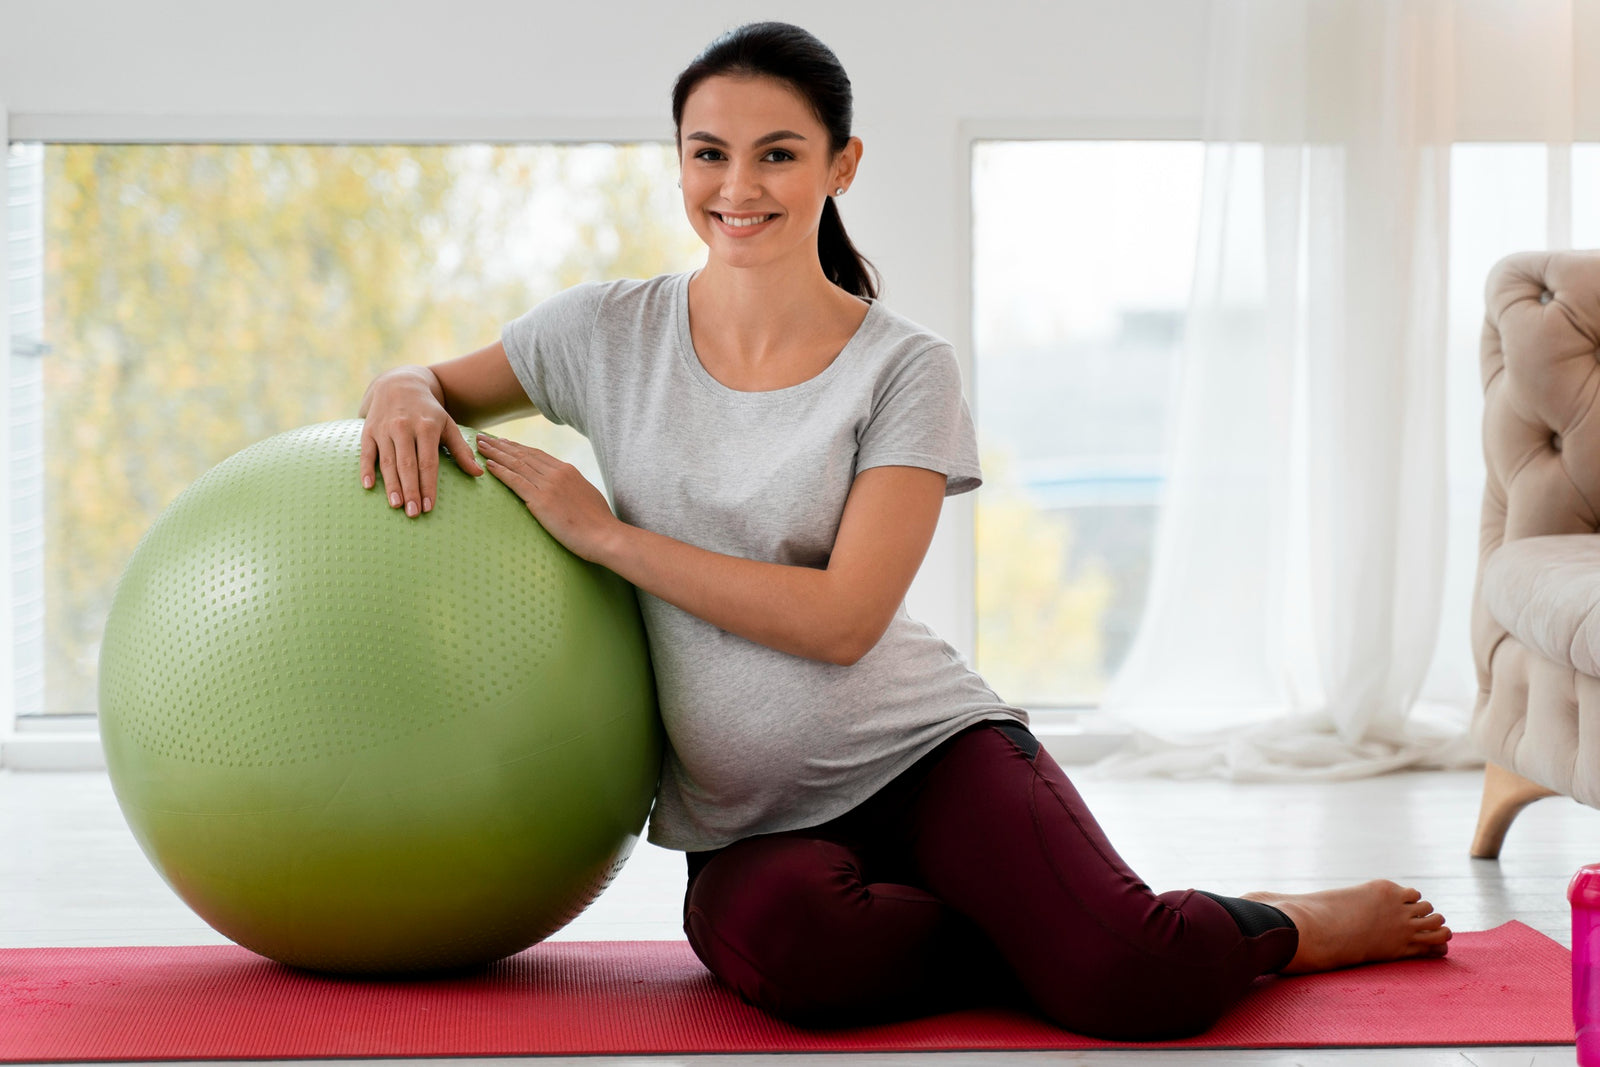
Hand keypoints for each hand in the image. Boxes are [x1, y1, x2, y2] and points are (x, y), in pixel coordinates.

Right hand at [359, 367, 483, 516]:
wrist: (399, 384)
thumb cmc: (428, 412)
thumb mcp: (447, 425)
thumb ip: (461, 450)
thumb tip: (478, 473)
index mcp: (426, 427)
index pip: (428, 462)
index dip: (428, 485)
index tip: (429, 507)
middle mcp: (404, 427)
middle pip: (407, 464)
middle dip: (411, 490)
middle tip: (414, 513)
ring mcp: (384, 429)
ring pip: (388, 461)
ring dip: (391, 485)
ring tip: (396, 505)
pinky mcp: (368, 430)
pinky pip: (366, 453)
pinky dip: (366, 469)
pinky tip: (368, 487)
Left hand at [476, 433, 618, 561]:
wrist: (605, 536)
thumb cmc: (599, 523)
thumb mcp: (586, 496)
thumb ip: (571, 488)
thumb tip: (563, 491)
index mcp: (567, 470)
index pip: (536, 454)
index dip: (517, 447)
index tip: (502, 441)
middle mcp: (557, 473)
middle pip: (523, 454)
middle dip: (500, 445)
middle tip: (483, 438)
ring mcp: (549, 485)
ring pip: (516, 464)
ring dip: (495, 453)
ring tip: (479, 446)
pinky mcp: (541, 501)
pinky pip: (516, 481)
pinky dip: (500, 471)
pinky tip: (488, 465)